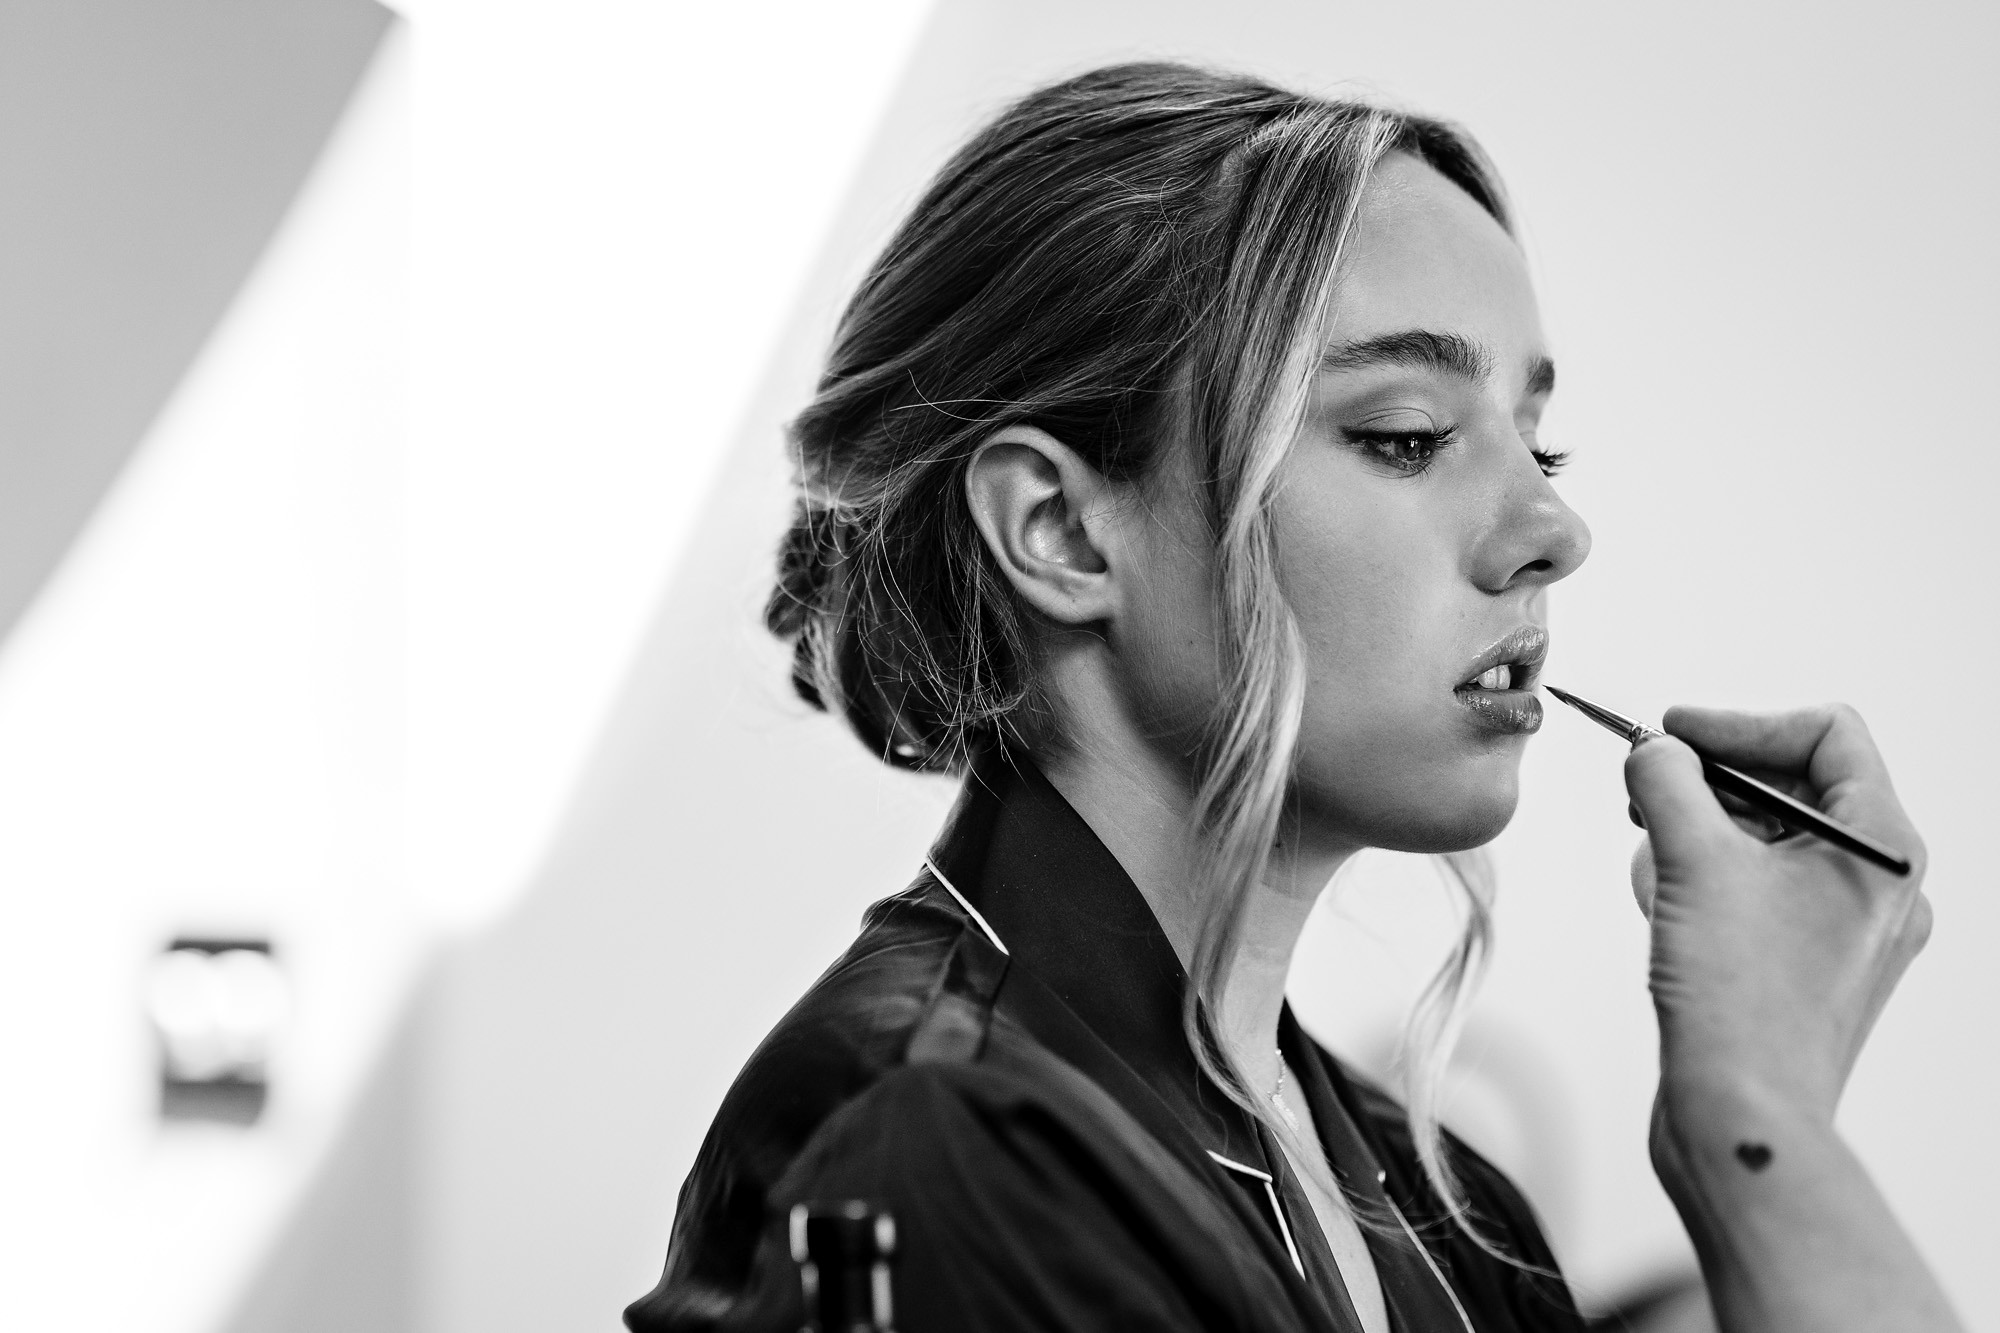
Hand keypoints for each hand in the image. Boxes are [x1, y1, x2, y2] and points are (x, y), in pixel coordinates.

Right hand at [1623, 704, 1928, 1137]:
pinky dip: (1708, 883)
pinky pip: (1759, 892)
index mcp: (1883, 850)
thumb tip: (1652, 749)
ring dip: (1701, 835)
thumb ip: (1667, 781)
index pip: (1827, 734)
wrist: (1741, 1116)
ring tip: (1657, 867)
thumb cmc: (1740, 1001)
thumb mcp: (1692, 860)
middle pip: (1794, 784)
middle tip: (1649, 786)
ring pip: (1768, 841)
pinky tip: (1665, 907)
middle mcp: (1880, 887)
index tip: (1672, 734)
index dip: (1740, 722)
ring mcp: (1848, 931)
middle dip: (1711, 782)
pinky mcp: (1809, 966)